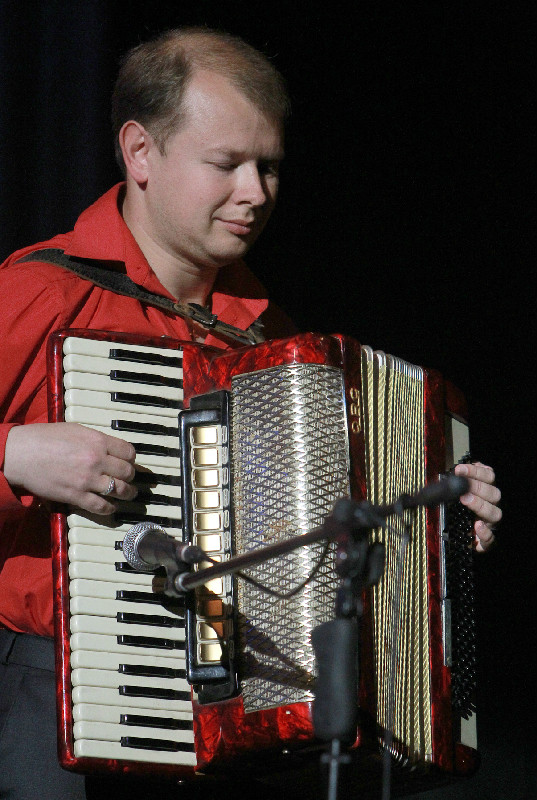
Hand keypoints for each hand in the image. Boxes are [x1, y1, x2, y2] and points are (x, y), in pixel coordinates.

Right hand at [4, 422, 137, 514]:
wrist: (22, 454)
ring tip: (129, 495)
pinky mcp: (76, 496)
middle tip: (129, 479)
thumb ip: (96, 439)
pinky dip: (110, 508)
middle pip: (128, 472)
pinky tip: (111, 507)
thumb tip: (110, 448)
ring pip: (120, 490)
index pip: (129, 452)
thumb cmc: (44, 438)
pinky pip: (102, 506)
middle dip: (131, 476)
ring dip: (128, 494)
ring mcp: (87, 480)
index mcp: (98, 441)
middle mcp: (97, 460)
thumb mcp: (75, 430)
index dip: (131, 459)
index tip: (129, 462)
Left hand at [454, 461, 500, 552]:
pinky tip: (477, 525)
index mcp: (486, 492)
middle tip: (463, 486)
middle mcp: (491, 506)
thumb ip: (457, 482)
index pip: (488, 476)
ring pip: (495, 513)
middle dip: (478, 487)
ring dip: (481, 505)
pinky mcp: (485, 541)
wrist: (457, 538)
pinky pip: (490, 538)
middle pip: (494, 494)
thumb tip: (452, 472)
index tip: (459, 470)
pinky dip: (485, 532)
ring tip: (466, 500)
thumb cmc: (458, 512)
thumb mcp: (456, 495)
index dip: (475, 471)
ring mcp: (490, 523)